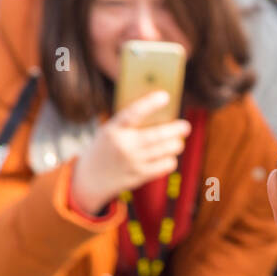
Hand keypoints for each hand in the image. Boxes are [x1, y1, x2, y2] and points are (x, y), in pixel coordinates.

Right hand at [69, 91, 190, 213]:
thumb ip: (129, 124)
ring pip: (163, 151)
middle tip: (186, 126)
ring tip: (179, 142)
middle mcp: (123, 146)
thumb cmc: (106, 147)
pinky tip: (169, 157)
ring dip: (175, 145)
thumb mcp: (109, 131)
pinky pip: (162, 167)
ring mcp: (131, 162)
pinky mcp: (139, 176)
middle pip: (155, 136)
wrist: (90, 178)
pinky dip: (170, 161)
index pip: (133, 113)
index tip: (165, 96)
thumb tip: (161, 114)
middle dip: (174, 130)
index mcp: (113, 129)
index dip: (150, 104)